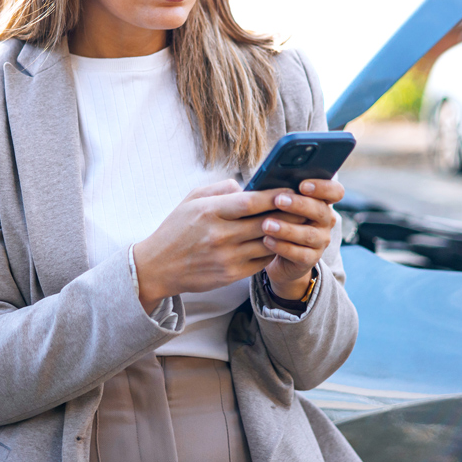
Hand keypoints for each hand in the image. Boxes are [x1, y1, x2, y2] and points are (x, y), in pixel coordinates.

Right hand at [132, 180, 282, 313]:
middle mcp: (220, 235)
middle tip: (304, 206)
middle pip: (265, 223)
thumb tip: (248, 186)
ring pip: (268, 243)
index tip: (290, 190)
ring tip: (297, 224)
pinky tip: (279, 242)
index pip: (251, 202)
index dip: (274, 196)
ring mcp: (226, 257)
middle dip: (288, 214)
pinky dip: (273, 251)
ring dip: (285, 234)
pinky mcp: (230, 275)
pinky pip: (261, 261)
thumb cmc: (176, 229)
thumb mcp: (191, 200)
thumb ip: (220, 189)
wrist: (157, 267)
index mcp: (210, 212)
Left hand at [259, 178, 341, 301]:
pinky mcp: (310, 259)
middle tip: (278, 200)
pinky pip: (299, 254)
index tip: (302, 185)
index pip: (335, 191)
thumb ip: (282, 191)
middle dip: (299, 205)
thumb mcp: (281, 203)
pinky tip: (267, 240)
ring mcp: (320, 241)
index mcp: (322, 202)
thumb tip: (268, 179)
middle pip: (321, 211)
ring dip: (287, 229)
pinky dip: (282, 247)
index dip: (323, 187)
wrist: (278, 253)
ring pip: (309, 234)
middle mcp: (326, 221)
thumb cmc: (279, 218)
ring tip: (266, 224)